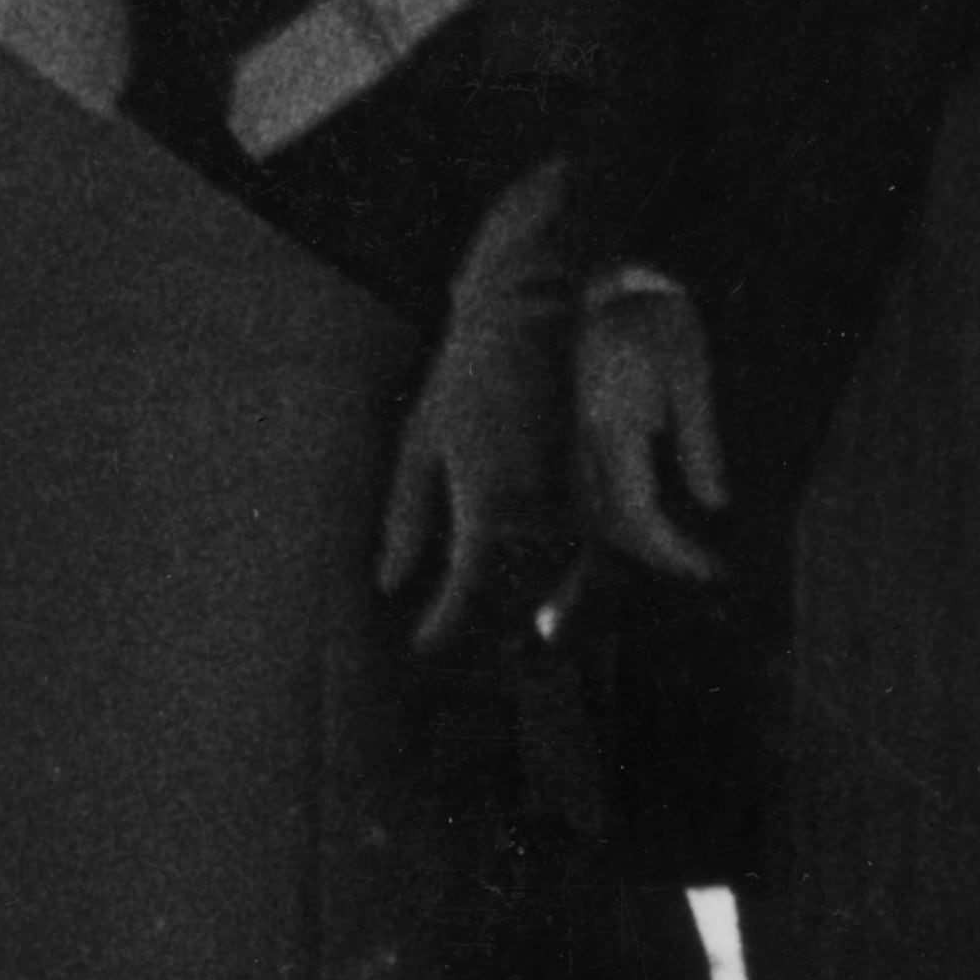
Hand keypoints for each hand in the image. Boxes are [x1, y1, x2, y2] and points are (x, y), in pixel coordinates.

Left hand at [377, 297, 565, 657]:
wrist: (530, 322)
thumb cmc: (463, 379)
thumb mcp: (420, 445)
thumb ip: (406, 518)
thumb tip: (391, 582)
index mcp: (489, 499)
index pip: (468, 589)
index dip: (445, 625)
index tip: (422, 646)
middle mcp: (536, 508)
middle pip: (514, 598)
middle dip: (483, 634)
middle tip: (450, 657)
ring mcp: (569, 500)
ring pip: (549, 583)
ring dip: (519, 613)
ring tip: (492, 642)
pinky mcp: (589, 488)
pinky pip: (574, 554)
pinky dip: (550, 582)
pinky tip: (531, 596)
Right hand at [575, 278, 729, 583]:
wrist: (610, 281)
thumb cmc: (658, 321)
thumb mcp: (691, 374)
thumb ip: (700, 441)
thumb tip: (715, 503)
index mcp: (614, 430)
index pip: (638, 515)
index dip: (674, 552)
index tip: (711, 567)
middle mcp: (584, 443)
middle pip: (610, 527)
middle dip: (657, 555)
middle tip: (705, 567)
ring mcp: (571, 439)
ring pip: (592, 515)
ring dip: (632, 543)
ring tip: (678, 552)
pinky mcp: (571, 433)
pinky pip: (585, 494)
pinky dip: (611, 520)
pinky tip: (637, 526)